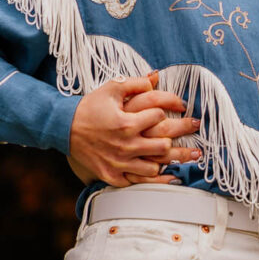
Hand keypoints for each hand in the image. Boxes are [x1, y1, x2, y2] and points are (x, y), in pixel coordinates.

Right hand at [67, 71, 200, 186]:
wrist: (65, 128)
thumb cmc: (90, 106)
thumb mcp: (111, 88)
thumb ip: (135, 82)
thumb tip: (156, 77)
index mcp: (127, 123)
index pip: (158, 116)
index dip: (168, 108)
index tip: (176, 107)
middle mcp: (125, 145)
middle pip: (163, 144)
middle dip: (180, 135)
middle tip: (193, 128)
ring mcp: (119, 162)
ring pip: (155, 166)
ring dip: (168, 159)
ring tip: (183, 154)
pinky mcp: (113, 175)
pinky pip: (139, 182)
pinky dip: (156, 179)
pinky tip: (170, 175)